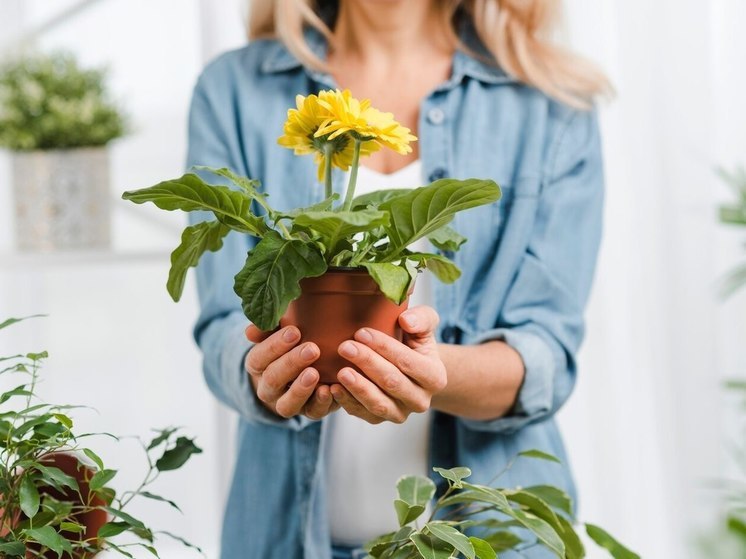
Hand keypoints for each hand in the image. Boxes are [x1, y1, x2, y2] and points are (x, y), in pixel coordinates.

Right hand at [245, 325, 339, 419]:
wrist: (312, 368)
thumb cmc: (293, 344)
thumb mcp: (280, 332)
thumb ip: (268, 327)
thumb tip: (250, 331)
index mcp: (258, 367)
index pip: (258, 359)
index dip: (274, 346)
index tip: (295, 331)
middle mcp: (269, 389)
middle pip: (272, 380)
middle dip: (291, 364)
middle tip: (312, 349)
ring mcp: (288, 403)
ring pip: (287, 405)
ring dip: (300, 389)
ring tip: (315, 373)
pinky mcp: (310, 412)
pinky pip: (313, 413)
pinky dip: (322, 402)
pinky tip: (330, 388)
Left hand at [330, 306, 446, 423]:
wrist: (408, 369)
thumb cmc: (414, 342)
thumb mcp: (424, 326)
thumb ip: (422, 319)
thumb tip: (406, 320)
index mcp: (435, 377)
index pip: (407, 361)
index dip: (383, 347)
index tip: (361, 332)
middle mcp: (421, 400)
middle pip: (391, 382)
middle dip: (367, 363)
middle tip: (345, 347)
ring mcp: (401, 413)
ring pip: (378, 404)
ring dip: (358, 387)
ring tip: (340, 372)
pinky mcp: (381, 420)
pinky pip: (363, 414)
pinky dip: (348, 402)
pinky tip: (334, 388)